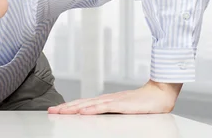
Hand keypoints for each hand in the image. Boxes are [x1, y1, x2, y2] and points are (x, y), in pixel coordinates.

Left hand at [48, 80, 181, 114]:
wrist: (160, 94)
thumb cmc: (143, 104)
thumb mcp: (123, 111)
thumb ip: (110, 113)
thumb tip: (96, 118)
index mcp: (106, 101)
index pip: (83, 104)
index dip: (69, 107)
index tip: (56, 110)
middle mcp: (107, 100)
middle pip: (82, 103)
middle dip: (66, 107)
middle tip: (51, 111)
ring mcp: (114, 101)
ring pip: (89, 104)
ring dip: (74, 108)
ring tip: (61, 111)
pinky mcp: (122, 104)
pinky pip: (104, 107)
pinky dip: (92, 109)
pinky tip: (83, 111)